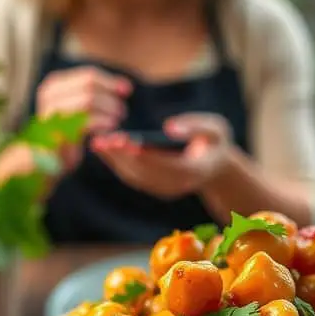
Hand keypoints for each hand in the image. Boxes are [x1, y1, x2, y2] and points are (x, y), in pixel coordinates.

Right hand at [36, 67, 131, 134]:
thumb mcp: (75, 107)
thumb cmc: (65, 134)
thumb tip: (126, 86)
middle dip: (110, 97)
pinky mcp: (58, 130)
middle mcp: (50, 95)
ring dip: (107, 110)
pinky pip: (87, 120)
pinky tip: (108, 129)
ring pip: (88, 100)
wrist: (43, 160)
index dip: (111, 82)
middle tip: (121, 112)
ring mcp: (52, 111)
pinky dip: (103, 123)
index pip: (88, 75)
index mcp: (54, 85)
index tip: (127, 90)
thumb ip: (94, 94)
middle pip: (90, 85)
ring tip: (115, 121)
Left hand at [90, 113, 232, 199]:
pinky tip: (104, 148)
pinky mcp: (153, 186)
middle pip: (144, 172)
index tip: (126, 142)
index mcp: (193, 171)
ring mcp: (164, 189)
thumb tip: (168, 127)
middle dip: (122, 156)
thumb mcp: (216, 129)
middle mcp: (176, 185)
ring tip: (99, 142)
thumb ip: (196, 126)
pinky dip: (116, 163)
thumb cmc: (214, 142)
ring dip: (114, 160)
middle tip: (104, 140)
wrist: (215, 165)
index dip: (144, 154)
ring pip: (134, 176)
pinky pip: (132, 176)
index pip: (165, 164)